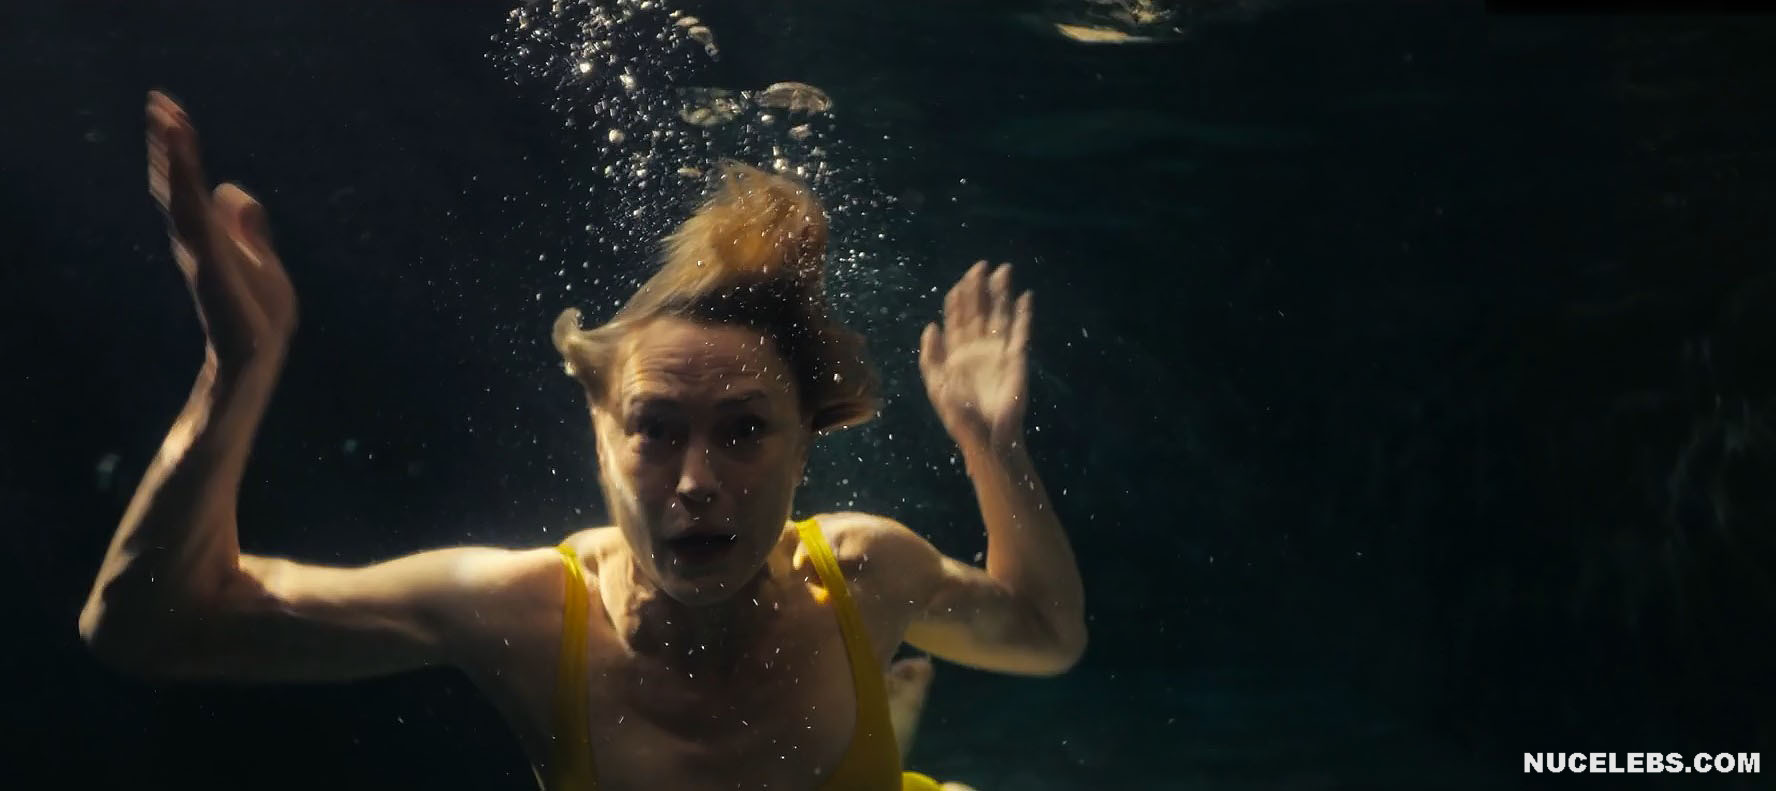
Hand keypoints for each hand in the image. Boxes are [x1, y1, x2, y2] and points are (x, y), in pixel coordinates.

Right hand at [148, 91, 296, 379]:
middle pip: (179, 183)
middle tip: (159, 102)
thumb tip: (231, 189)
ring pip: (182, 194)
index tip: (172, 116)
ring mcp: (202, 250)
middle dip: (170, 145)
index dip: (181, 154)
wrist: (258, 358)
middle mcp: (199, 240)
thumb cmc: (258, 319)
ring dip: (174, 156)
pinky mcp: (210, 262)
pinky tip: (186, 164)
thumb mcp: (264, 263)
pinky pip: (195, 217)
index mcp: (212, 238)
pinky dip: (187, 187)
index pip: (191, 187)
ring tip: (166, 118)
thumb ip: (248, 229)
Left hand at [918, 261, 1033, 453]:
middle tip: (981, 265)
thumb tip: (930, 326)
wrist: (986, 436)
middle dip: (979, 288)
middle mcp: (978, 346)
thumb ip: (931, 356)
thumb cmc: (959, 416)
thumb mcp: (937, 386)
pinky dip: (1023, 314)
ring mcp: (998, 351)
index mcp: (956, 352)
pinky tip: (1025, 297)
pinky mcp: (1016, 358)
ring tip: (1003, 270)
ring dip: (1001, 293)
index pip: (957, 318)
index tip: (959, 282)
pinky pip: (1020, 332)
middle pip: (979, 310)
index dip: (958, 299)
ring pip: (999, 315)